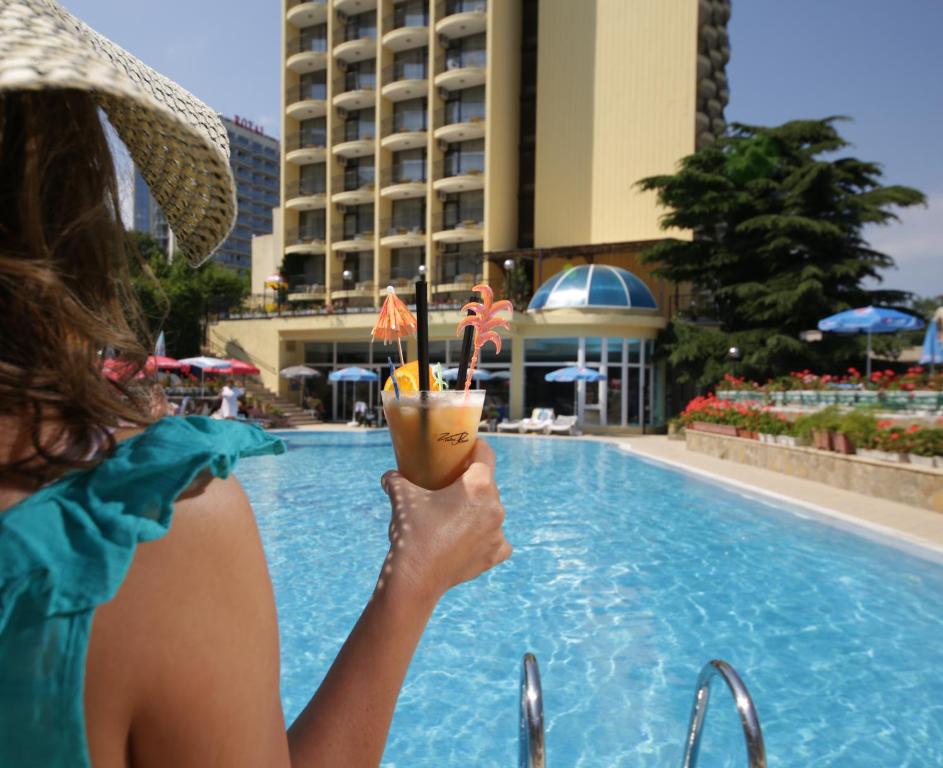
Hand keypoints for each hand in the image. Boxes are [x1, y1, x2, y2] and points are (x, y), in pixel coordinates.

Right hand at [380, 441, 510, 603]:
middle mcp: (495, 507)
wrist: (416, 578)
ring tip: (456, 515)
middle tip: (452, 484)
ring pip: (491, 512)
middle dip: (472, 483)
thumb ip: (396, 480)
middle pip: (488, 484)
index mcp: (479, 486)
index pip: (485, 454)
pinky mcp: (495, 555)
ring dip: (478, 510)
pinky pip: (497, 539)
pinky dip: (486, 537)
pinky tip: (471, 538)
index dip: (475, 448)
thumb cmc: (412, 532)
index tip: (465, 449)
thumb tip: (389, 476)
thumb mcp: (402, 498)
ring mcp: (498, 532)